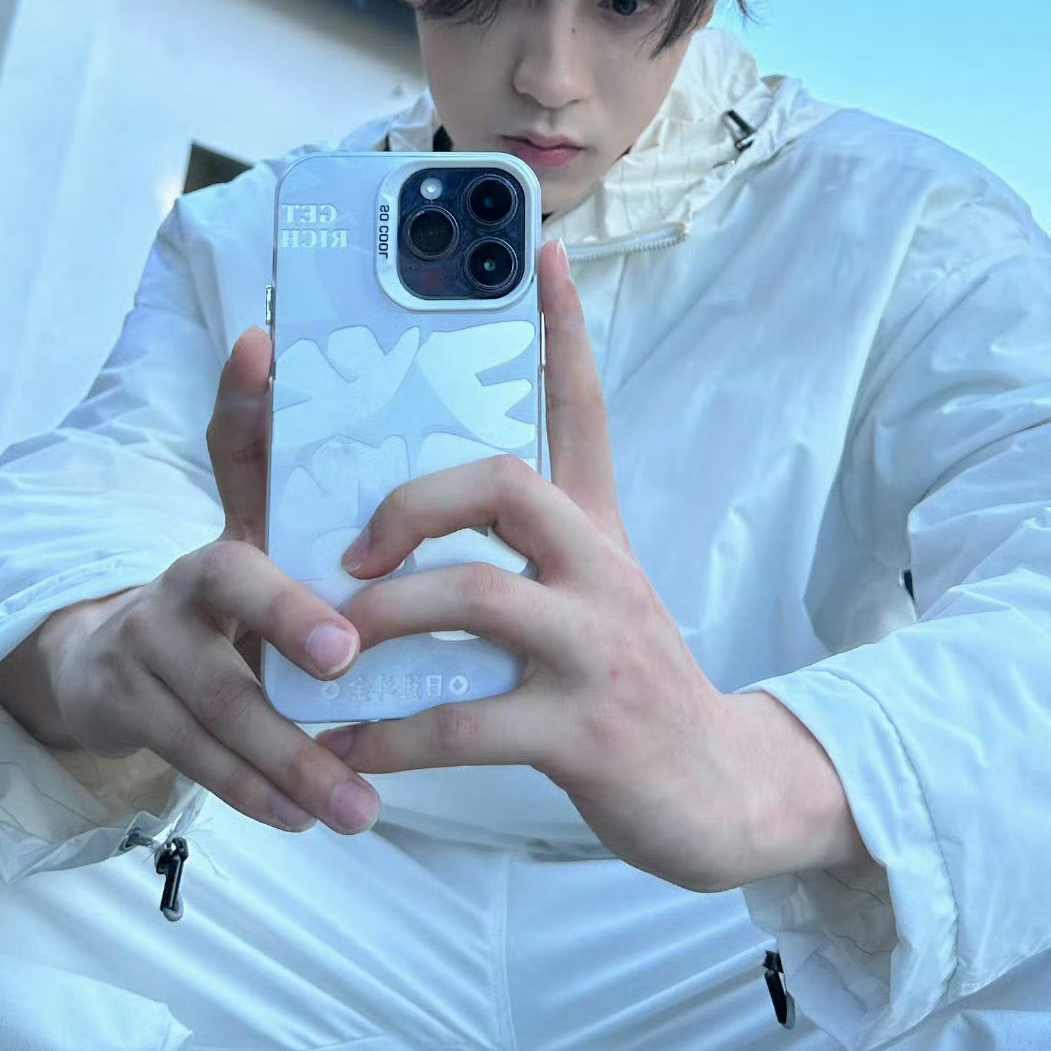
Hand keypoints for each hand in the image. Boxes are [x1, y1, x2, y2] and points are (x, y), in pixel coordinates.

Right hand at [0, 327, 379, 838]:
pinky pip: (196, 768)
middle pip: (223, 675)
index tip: (344, 651)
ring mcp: (145, 674)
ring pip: (215, 732)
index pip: (238, 573)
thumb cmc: (217, 582)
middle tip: (357, 765)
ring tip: (359, 814)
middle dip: (288, 724)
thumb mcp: (243, 516)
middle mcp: (169, 612)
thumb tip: (262, 336)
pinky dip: (254, 796)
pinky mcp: (132, 725)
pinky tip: (309, 821)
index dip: (284, 609)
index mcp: (214, 557)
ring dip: (288, 776)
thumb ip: (261, 443)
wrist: (104, 646)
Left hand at [322, 242, 870, 894]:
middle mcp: (601, 573)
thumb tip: (423, 523)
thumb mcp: (601, 602)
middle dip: (408, 502)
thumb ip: (533, 557)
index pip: (583, 410)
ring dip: (381, 619)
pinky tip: (345, 749)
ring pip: (472, 598)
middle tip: (349, 546)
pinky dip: (388, 736)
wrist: (725, 798)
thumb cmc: (632, 694)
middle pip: (504, 484)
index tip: (542, 252)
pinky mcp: (581, 732)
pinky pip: (460, 721)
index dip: (564, 331)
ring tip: (325, 647)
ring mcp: (594, 650)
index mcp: (598, 534)